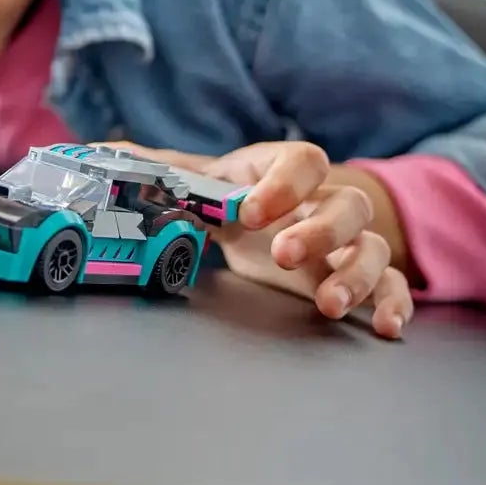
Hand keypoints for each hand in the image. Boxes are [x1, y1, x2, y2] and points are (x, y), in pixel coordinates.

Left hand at [111, 139, 413, 339]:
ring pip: (372, 246)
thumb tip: (91, 156)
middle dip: (320, 230)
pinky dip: (394, 304)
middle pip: (346, 204)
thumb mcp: (192, 181)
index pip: (304, 159)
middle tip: (282, 254)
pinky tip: (384, 328)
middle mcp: (321, 202)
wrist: (254, 214)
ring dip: (357, 273)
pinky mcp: (350, 275)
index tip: (250, 212)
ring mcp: (343, 241)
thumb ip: (150, 172)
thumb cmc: (227, 194)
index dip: (286, 183)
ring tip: (328, 304)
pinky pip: (393, 285)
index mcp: (281, 170)